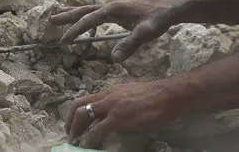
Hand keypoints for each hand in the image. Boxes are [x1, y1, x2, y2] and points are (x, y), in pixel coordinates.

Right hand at [50, 0, 178, 61]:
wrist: (173, 5)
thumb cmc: (161, 17)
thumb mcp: (147, 32)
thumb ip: (130, 44)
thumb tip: (113, 58)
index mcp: (115, 9)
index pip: (90, 19)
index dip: (76, 29)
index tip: (64, 40)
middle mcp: (113, 6)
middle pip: (86, 10)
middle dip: (68, 16)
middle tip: (51, 20)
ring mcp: (117, 7)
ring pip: (91, 10)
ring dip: (76, 14)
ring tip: (60, 17)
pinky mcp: (122, 11)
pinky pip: (100, 13)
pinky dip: (89, 16)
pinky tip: (89, 22)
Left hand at [64, 82, 178, 147]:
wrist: (168, 95)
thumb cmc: (156, 97)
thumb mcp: (132, 96)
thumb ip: (121, 103)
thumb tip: (116, 115)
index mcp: (111, 91)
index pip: (87, 99)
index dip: (77, 113)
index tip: (75, 125)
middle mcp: (108, 96)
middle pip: (79, 105)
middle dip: (70, 121)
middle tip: (70, 135)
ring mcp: (111, 106)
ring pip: (83, 115)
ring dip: (76, 130)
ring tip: (75, 142)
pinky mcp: (117, 118)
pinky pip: (96, 130)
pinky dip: (89, 140)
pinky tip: (88, 146)